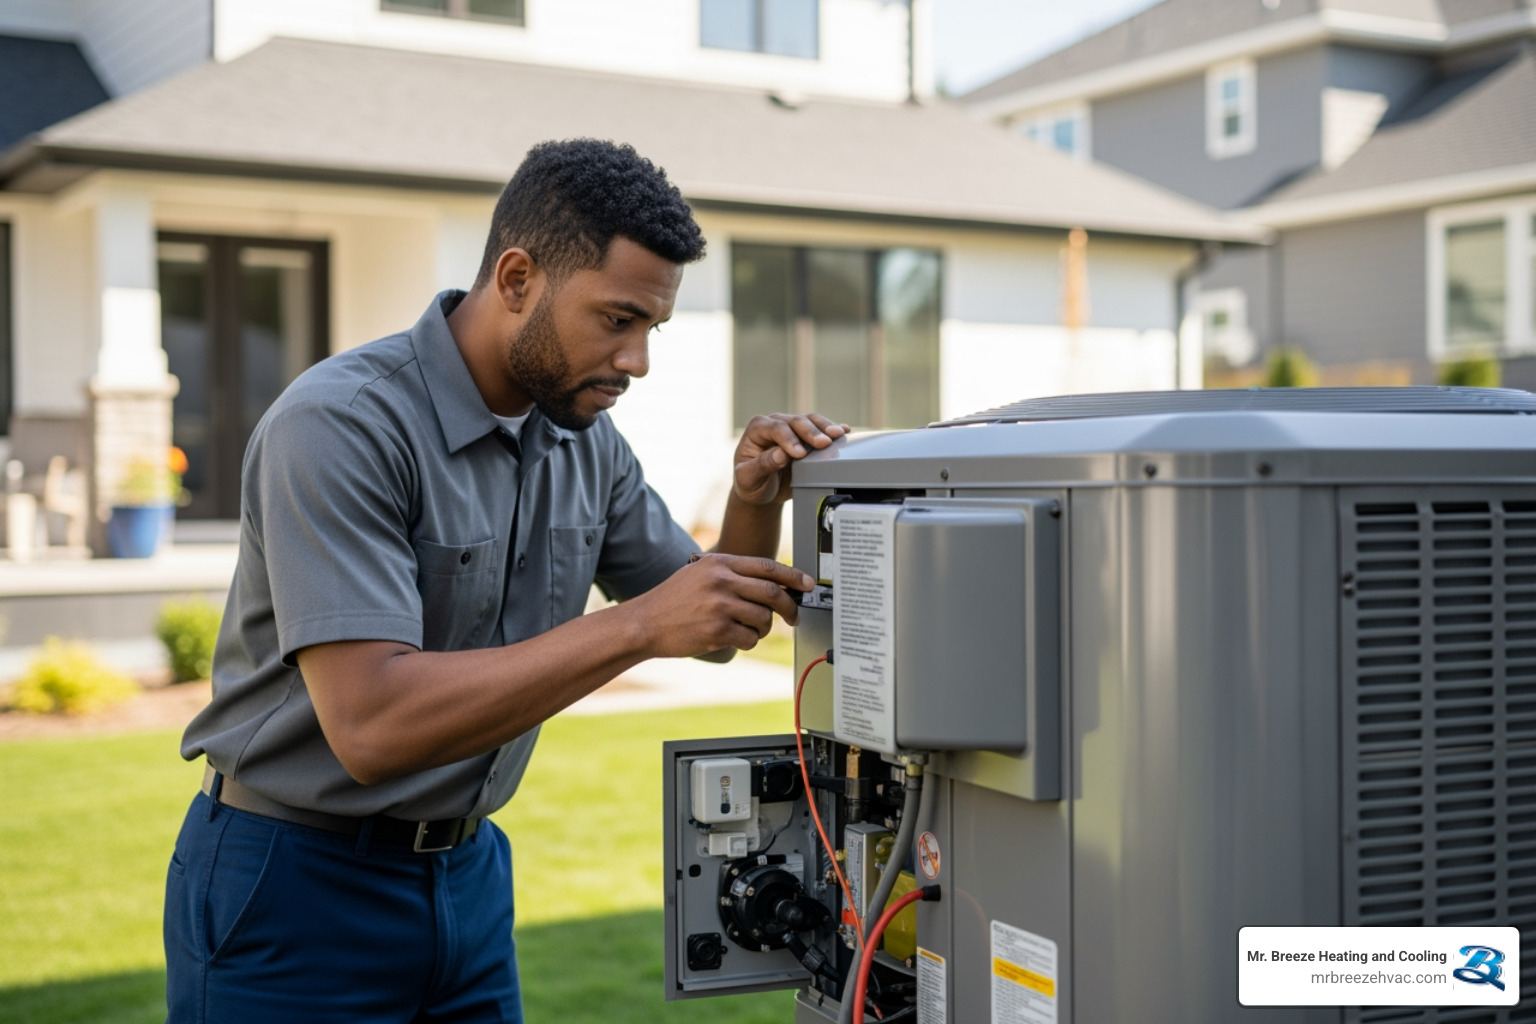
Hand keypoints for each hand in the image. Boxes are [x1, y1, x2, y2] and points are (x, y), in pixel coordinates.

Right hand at [629, 553, 812, 657]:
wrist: (644, 623)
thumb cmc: (672, 600)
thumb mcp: (699, 574)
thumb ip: (731, 573)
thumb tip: (771, 583)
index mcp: (720, 563)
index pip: (767, 566)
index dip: (793, 576)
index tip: (807, 584)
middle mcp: (722, 581)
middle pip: (772, 592)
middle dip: (790, 607)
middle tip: (793, 616)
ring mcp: (720, 605)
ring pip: (763, 618)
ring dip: (764, 628)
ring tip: (750, 629)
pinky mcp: (717, 630)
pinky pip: (750, 638)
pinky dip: (749, 641)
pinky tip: (735, 638)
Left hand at [733, 413, 849, 505]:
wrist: (762, 490)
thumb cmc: (751, 483)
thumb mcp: (748, 478)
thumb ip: (762, 465)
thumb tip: (781, 454)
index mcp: (757, 430)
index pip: (775, 429)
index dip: (789, 439)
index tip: (800, 454)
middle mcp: (775, 424)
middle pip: (795, 422)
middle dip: (811, 432)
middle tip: (824, 443)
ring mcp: (792, 428)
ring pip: (811, 421)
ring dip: (825, 428)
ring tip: (838, 434)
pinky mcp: (806, 436)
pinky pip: (820, 428)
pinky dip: (832, 429)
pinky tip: (844, 431)